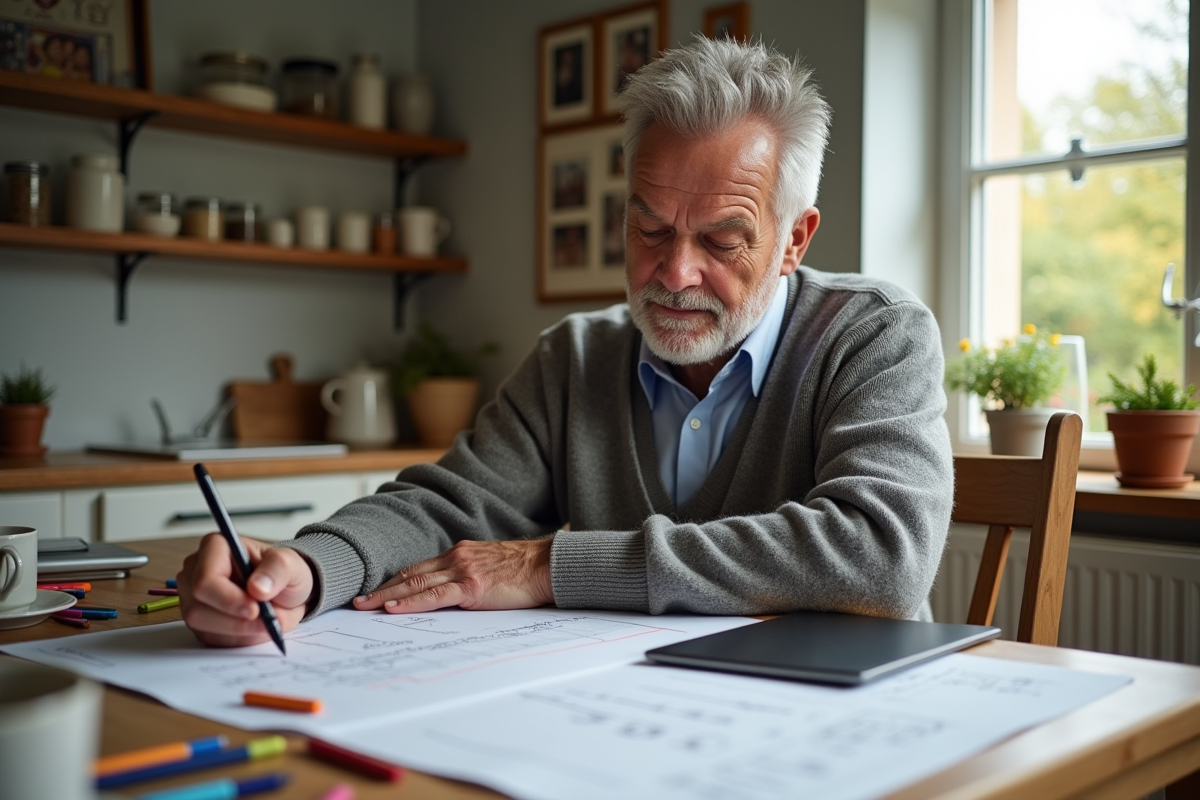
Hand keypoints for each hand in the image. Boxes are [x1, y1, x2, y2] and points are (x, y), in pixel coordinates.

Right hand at [178, 532, 314, 647]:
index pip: (206, 580)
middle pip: (198, 607)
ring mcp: (191, 596)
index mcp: (216, 547)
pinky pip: (208, 638)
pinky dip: (236, 639)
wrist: (285, 592)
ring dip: (238, 631)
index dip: (229, 600)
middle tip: (266, 621)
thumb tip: (257, 587)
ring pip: (201, 625)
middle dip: (235, 621)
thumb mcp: (293, 565)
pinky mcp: (197, 619)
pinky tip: (253, 628)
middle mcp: (195, 570)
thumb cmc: (284, 573)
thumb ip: (278, 570)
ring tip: (264, 622)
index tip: (256, 610)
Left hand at [353, 539, 553, 613]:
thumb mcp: (491, 567)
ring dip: (387, 596)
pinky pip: (434, 595)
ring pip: (416, 583)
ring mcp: (462, 571)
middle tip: (359, 601)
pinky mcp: (471, 587)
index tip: (378, 591)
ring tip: (366, 606)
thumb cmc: (525, 570)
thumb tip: (454, 594)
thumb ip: (470, 575)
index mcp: (460, 554)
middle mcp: (457, 558)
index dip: (396, 581)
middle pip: (410, 574)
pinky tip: (394, 608)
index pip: (419, 568)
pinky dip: (411, 602)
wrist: (547, 566)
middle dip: (382, 588)